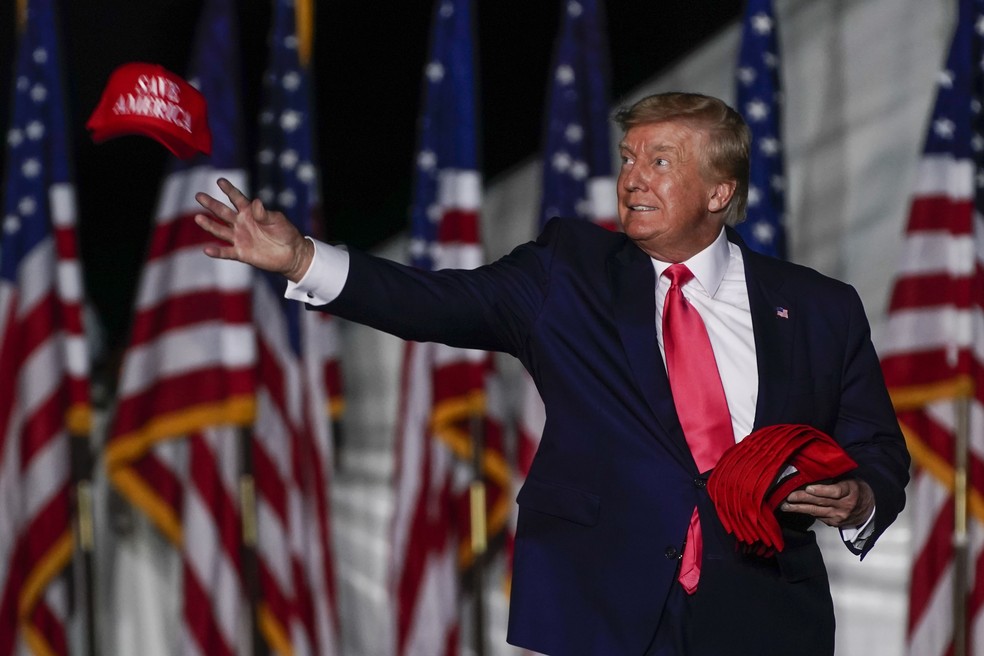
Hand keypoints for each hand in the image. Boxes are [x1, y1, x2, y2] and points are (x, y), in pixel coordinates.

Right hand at [194, 177, 312, 281]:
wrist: (291, 254)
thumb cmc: (286, 233)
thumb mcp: (277, 220)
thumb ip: (264, 213)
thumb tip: (256, 202)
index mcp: (250, 212)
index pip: (237, 198)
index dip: (229, 190)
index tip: (219, 180)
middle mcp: (241, 223)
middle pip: (223, 212)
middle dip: (211, 204)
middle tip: (198, 195)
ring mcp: (240, 238)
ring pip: (220, 231)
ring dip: (209, 225)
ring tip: (198, 218)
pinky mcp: (241, 253)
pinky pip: (226, 252)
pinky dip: (217, 252)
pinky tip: (206, 249)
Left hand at [780, 478, 873, 527]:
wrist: (869, 508)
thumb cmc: (854, 489)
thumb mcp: (849, 479)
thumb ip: (834, 479)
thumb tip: (810, 473)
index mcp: (850, 490)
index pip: (835, 491)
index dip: (821, 490)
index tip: (809, 488)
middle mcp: (845, 505)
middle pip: (821, 502)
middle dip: (802, 499)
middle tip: (788, 497)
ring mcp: (839, 516)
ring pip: (816, 512)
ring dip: (799, 509)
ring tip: (785, 506)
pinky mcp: (834, 524)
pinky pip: (818, 517)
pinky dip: (806, 512)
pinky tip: (795, 509)